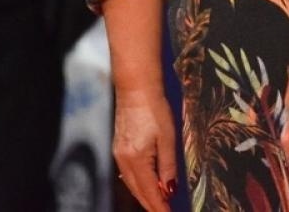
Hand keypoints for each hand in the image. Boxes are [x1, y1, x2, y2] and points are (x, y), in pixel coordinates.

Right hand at [110, 85, 176, 211]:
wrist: (135, 88)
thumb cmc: (154, 108)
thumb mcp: (167, 138)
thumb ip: (168, 166)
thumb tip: (169, 189)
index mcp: (136, 160)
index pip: (149, 192)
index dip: (159, 207)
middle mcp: (123, 160)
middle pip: (138, 191)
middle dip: (151, 204)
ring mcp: (118, 154)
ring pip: (131, 184)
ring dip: (144, 195)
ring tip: (159, 203)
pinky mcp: (118, 147)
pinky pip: (128, 173)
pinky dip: (138, 183)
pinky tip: (146, 184)